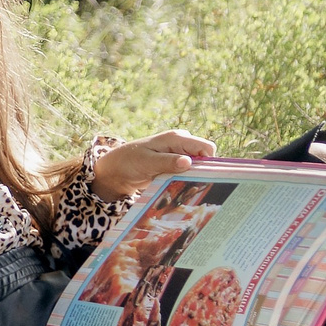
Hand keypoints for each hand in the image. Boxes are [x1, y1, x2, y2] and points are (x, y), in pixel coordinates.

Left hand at [92, 130, 216, 200]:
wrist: (116, 170)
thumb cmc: (129, 162)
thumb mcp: (147, 162)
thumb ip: (168, 162)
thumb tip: (188, 162)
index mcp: (177, 138)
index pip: (206, 147)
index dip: (208, 162)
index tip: (201, 177)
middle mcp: (181, 144)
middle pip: (205, 157)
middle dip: (202, 171)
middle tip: (190, 185)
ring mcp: (179, 154)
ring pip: (198, 166)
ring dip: (193, 177)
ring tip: (182, 187)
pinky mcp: (175, 165)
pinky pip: (189, 172)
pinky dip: (186, 179)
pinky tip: (178, 187)